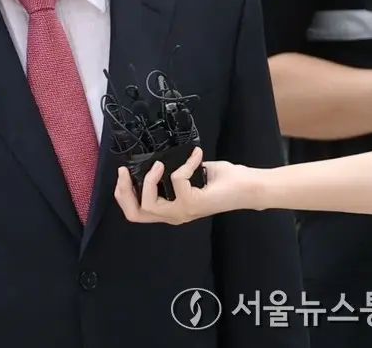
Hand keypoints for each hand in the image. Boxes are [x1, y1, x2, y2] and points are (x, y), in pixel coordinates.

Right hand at [113, 147, 254, 224]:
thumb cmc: (225, 181)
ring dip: (148, 179)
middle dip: (123, 191)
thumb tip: (157, 158)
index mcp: (172, 209)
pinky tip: (196, 157)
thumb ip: (174, 172)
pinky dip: (185, 163)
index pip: (137, 212)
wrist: (249, 187)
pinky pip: (176, 179)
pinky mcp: (192, 203)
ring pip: (147, 204)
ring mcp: (182, 211)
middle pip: (134, 214)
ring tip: (159, 164)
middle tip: (124, 171)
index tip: (124, 172)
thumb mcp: (192, 175)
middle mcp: (174, 215)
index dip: (123, 194)